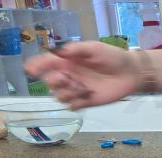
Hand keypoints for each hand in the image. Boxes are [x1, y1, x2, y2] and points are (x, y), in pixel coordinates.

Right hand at [24, 42, 141, 108]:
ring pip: (59, 96)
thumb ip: (76, 49)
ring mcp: (78, 90)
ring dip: (67, 93)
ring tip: (82, 88)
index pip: (46, 64)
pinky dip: (76, 103)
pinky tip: (87, 97)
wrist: (130, 73)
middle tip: (67, 79)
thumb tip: (59, 52)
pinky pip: (73, 106)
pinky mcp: (87, 101)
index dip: (36, 66)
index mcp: (68, 61)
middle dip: (54, 82)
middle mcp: (70, 76)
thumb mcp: (94, 48)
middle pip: (50, 83)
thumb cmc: (112, 57)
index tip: (31, 70)